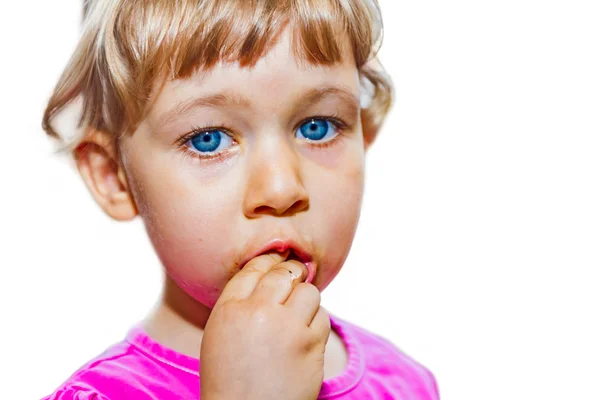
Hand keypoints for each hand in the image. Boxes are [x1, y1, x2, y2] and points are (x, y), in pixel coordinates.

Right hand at [200, 251, 329, 399]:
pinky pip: (323, 317)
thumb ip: (239, 304)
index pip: (254, 268)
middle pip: (284, 273)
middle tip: (295, 277)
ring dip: (306, 299)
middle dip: (292, 273)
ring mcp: (287, 328)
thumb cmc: (230, 380)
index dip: (269, 260)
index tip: (277, 258)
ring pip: (308, 292)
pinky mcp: (311, 345)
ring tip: (299, 314)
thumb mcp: (219, 335)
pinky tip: (306, 333)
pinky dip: (317, 321)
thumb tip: (267, 277)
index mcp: (229, 310)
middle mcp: (258, 312)